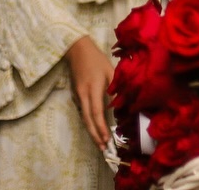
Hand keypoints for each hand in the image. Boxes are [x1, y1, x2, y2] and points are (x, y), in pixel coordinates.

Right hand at [67, 35, 115, 149]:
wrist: (76, 50)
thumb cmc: (96, 59)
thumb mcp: (110, 70)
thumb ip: (116, 86)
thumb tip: (123, 102)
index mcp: (93, 88)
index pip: (97, 112)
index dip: (102, 127)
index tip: (108, 138)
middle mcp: (83, 94)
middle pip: (88, 120)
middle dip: (95, 135)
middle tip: (103, 148)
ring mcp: (77, 96)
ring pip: (84, 118)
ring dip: (91, 131)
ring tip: (100, 143)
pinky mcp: (76, 96)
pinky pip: (82, 112)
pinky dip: (89, 122)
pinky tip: (95, 129)